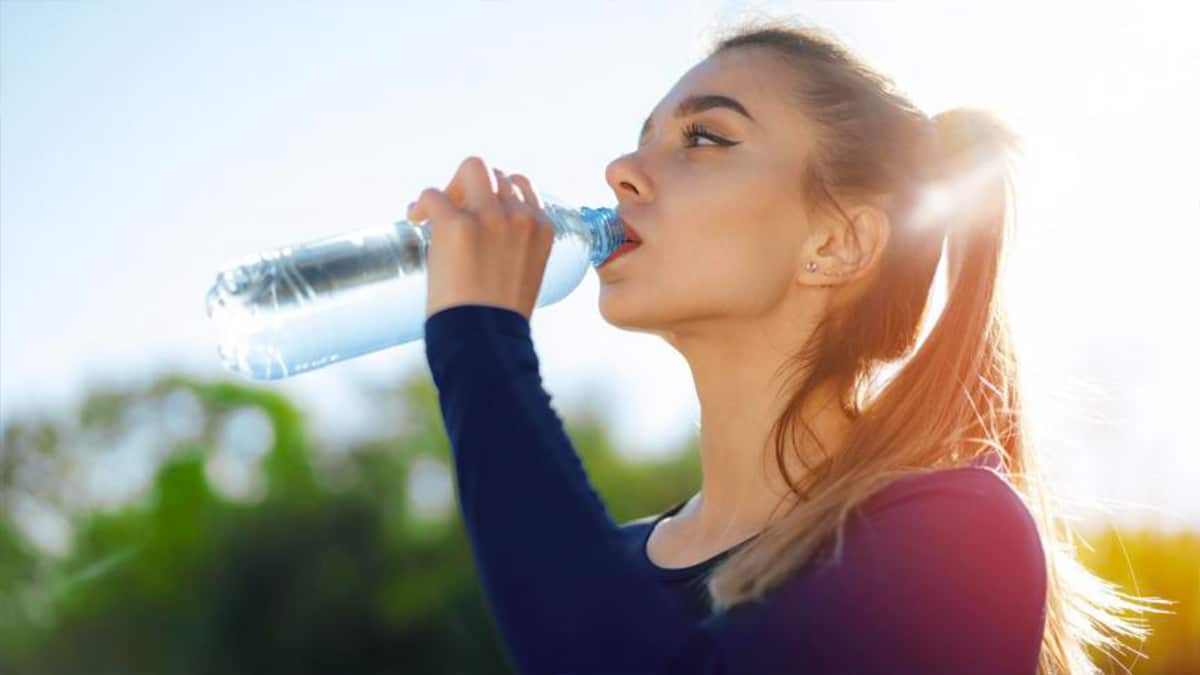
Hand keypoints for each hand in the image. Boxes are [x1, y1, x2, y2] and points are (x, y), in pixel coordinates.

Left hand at [408, 156, 552, 321]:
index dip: (496, 193)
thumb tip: (486, 247)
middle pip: (495, 172)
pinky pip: (433, 194)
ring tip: (435, 212)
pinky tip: (416, 219)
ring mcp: (488, 217)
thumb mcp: (525, 276)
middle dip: (473, 186)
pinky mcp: (456, 224)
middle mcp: (519, 216)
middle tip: (454, 211)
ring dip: (451, 187)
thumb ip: (515, 251)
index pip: (521, 186)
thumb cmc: (501, 320)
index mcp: (541, 228)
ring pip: (471, 168)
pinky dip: (421, 204)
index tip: (479, 210)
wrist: (485, 339)